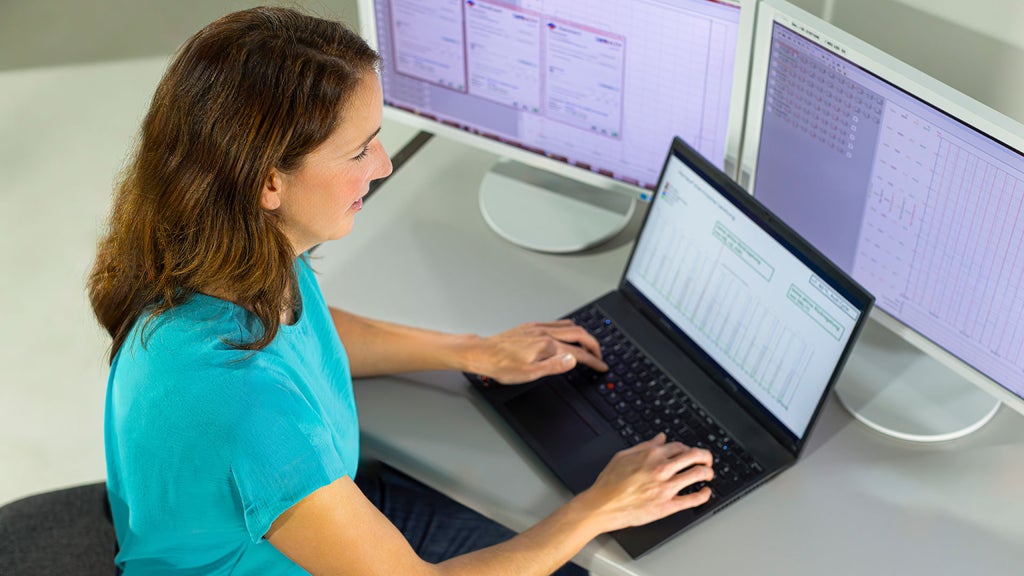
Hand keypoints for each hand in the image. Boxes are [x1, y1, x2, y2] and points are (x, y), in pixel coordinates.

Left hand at [467, 320, 607, 383]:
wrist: (482, 354)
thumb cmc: (501, 365)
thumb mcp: (530, 373)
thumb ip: (555, 366)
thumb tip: (574, 360)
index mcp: (546, 345)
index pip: (578, 352)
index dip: (593, 360)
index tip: (601, 366)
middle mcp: (544, 332)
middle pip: (578, 334)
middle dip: (593, 345)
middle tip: (600, 355)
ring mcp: (538, 327)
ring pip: (569, 325)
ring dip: (583, 335)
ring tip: (588, 345)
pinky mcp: (531, 326)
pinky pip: (558, 323)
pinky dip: (570, 329)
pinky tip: (568, 335)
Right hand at [579, 433, 713, 531]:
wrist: (602, 505)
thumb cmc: (609, 483)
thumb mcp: (623, 456)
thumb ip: (645, 445)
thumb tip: (660, 438)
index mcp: (651, 455)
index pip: (679, 446)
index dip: (687, 448)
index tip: (689, 453)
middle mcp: (662, 469)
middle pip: (694, 456)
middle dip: (705, 456)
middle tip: (707, 460)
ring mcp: (666, 487)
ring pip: (698, 475)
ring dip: (708, 473)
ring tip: (709, 474)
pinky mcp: (667, 506)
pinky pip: (693, 500)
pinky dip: (704, 495)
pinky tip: (706, 493)